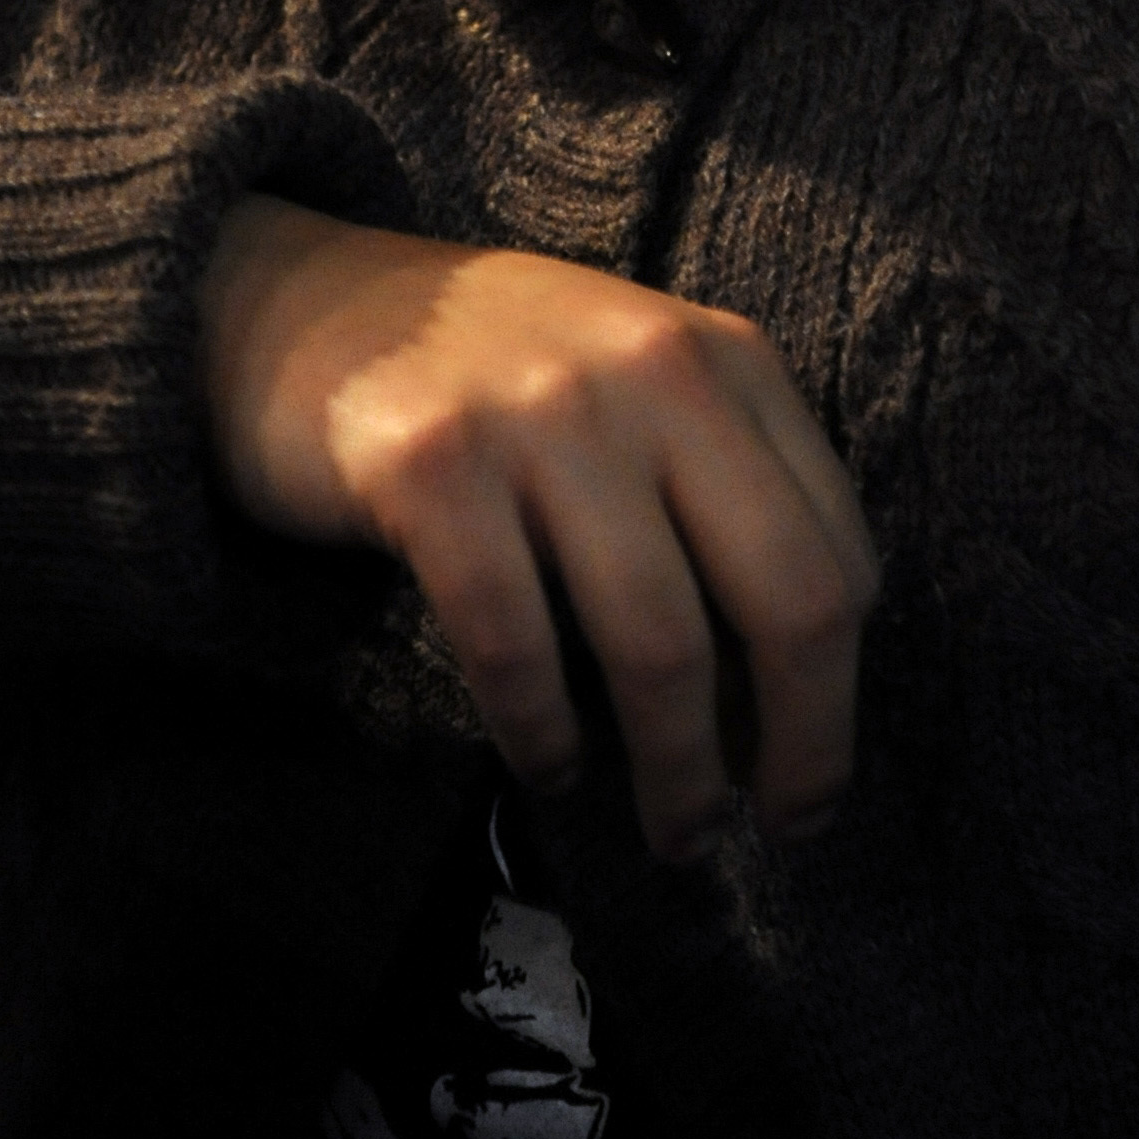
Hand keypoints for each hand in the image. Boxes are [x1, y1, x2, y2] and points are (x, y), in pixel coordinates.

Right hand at [200, 195, 878, 862]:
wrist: (300, 304)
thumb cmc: (498, 380)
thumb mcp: (641, 392)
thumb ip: (725, 498)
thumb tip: (787, 702)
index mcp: (727, 358)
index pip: (836, 554)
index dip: (837, 693)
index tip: (805, 775)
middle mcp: (651, 370)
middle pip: (783, 598)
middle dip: (797, 746)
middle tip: (774, 832)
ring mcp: (539, 412)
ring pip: (657, 640)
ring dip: (677, 772)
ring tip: (673, 833)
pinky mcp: (429, 464)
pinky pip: (517, 644)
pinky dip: (545, 734)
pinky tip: (550, 769)